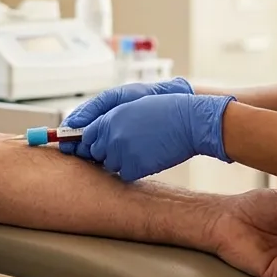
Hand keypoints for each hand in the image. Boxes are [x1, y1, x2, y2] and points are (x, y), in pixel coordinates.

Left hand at [76, 91, 236, 180]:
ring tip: (142, 146)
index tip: (89, 145)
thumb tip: (88, 132)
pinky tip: (148, 156)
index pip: (86, 136)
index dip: (87, 141)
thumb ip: (107, 116)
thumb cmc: (164, 108)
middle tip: (128, 144)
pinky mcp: (135, 167)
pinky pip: (125, 174)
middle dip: (106, 150)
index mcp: (109, 118)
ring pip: (110, 164)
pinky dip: (134, 169)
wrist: (189, 121)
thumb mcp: (131, 103)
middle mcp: (111, 136)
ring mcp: (122, 153)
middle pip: (95, 152)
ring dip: (121, 159)